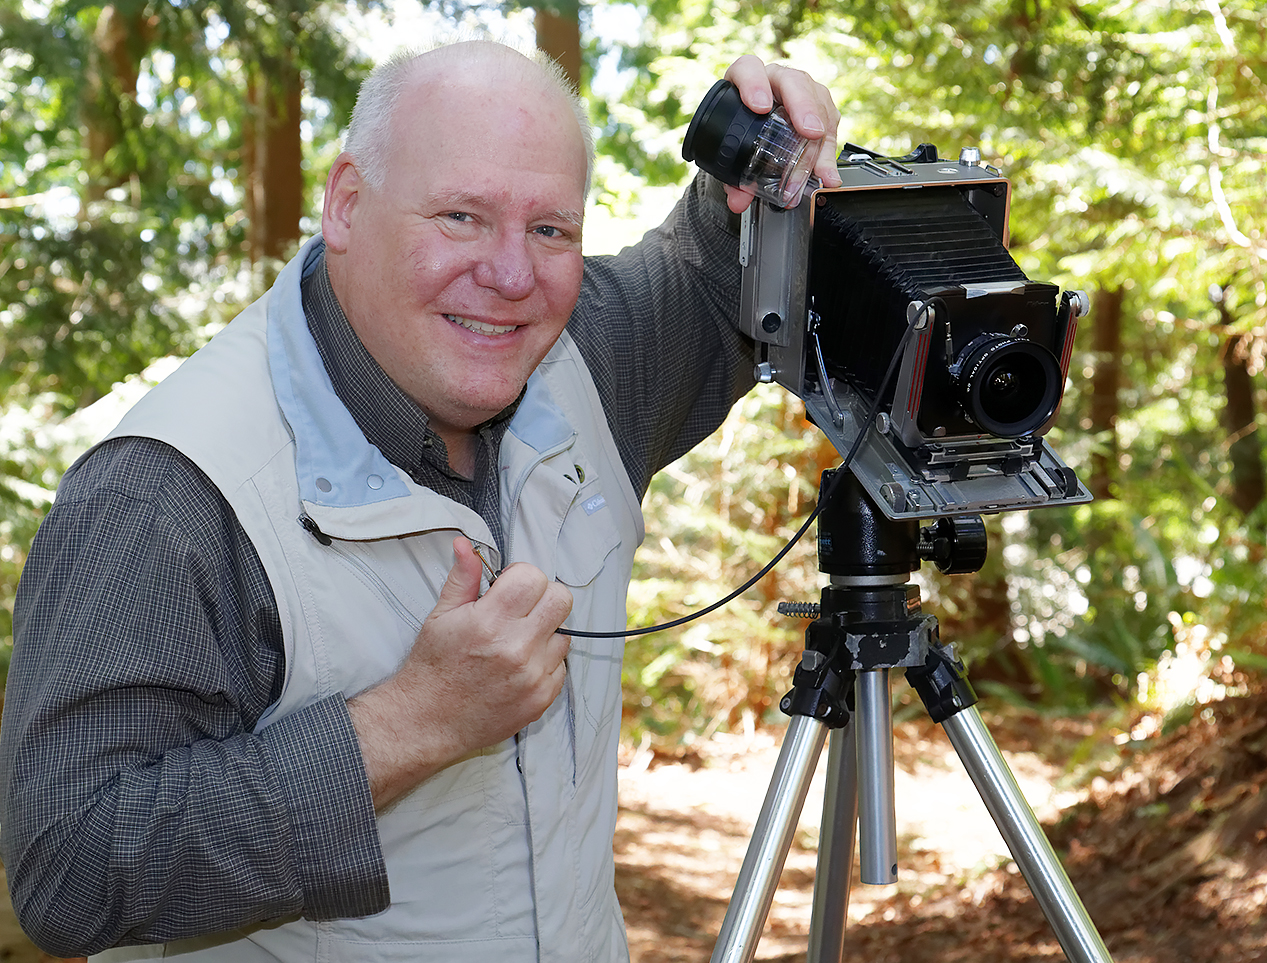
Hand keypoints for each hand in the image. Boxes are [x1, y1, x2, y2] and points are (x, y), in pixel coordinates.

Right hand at [348, 537, 572, 808]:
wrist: (426, 721)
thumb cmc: (433, 666)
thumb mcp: (441, 616)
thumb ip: (462, 578)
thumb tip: (466, 544)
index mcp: (489, 621)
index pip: (534, 577)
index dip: (521, 577)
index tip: (507, 588)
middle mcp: (516, 648)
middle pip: (561, 599)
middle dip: (543, 597)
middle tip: (521, 609)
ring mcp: (532, 676)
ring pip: (564, 634)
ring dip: (545, 632)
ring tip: (517, 641)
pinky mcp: (541, 700)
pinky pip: (561, 666)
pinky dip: (545, 662)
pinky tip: (519, 666)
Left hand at [720, 55, 842, 212]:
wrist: (752, 127)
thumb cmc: (740, 129)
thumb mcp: (731, 150)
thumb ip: (732, 177)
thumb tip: (739, 201)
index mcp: (746, 79)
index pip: (748, 69)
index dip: (754, 84)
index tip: (760, 107)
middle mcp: (776, 79)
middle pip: (794, 82)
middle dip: (804, 107)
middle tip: (809, 132)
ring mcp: (801, 90)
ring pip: (818, 102)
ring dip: (821, 138)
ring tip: (819, 168)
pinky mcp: (819, 107)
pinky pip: (830, 122)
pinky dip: (830, 152)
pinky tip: (827, 171)